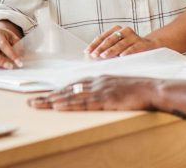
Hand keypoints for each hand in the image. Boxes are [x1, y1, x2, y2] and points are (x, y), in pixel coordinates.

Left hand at [28, 76, 158, 110]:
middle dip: (48, 96)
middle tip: (31, 102)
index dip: (58, 92)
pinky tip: (57, 106)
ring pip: (71, 96)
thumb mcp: (119, 87)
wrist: (154, 89)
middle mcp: (96, 82)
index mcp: (99, 79)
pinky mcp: (106, 99)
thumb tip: (94, 97)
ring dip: (52, 101)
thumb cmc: (139, 90)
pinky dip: (69, 104)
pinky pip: (83, 102)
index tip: (44, 97)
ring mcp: (100, 90)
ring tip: (36, 105)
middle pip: (67, 90)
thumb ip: (106, 90)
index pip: (73, 86)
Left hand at [86, 25, 159, 58]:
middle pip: (110, 40)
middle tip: (94, 55)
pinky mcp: (142, 43)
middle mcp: (125, 31)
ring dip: (111, 50)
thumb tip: (91, 56)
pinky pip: (133, 47)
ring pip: (120, 43)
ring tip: (104, 56)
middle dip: (101, 48)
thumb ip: (106, 48)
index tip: (87, 52)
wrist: (150, 46)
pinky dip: (127, 51)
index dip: (94, 44)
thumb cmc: (128, 48)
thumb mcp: (117, 46)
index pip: (103, 37)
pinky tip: (122, 56)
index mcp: (116, 30)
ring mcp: (134, 36)